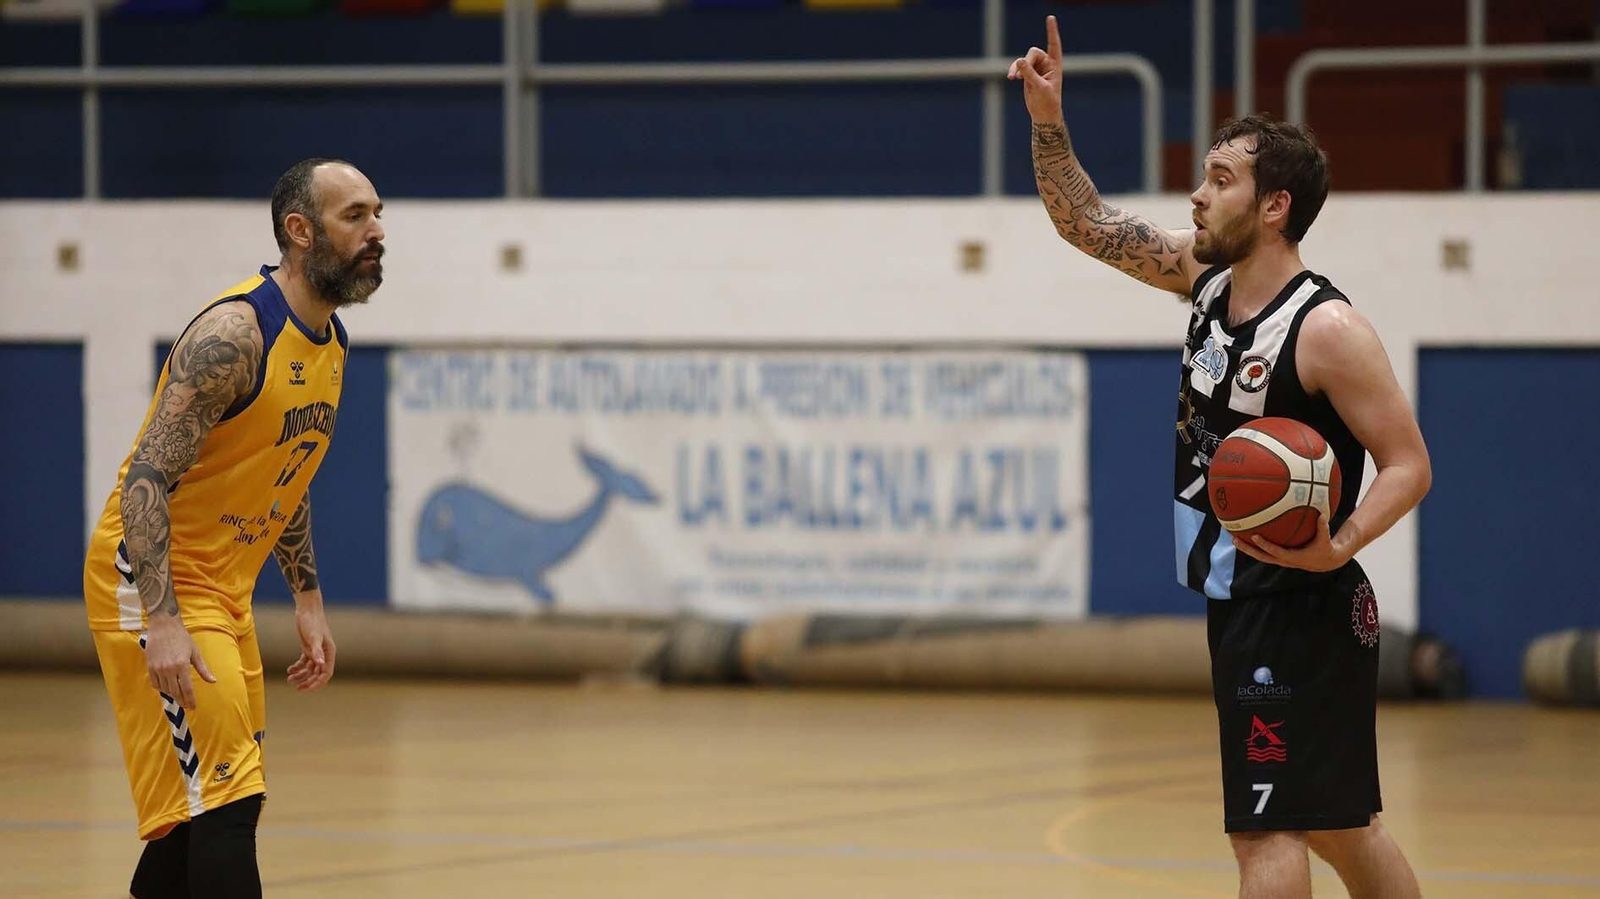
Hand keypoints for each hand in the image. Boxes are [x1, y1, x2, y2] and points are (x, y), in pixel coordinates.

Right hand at [144, 614, 215, 708]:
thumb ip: (203, 669)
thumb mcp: (195, 653)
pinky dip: (161, 688)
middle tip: (186, 705)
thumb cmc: (182, 638)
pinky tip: (167, 688)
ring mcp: (158, 668)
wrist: (164, 627)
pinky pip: (155, 683)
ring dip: (172, 695)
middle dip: (181, 700)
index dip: (190, 700)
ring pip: (165, 689)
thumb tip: (213, 681)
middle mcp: (169, 669)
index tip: (193, 707)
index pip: (186, 689)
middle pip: (175, 691)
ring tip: (178, 697)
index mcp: (182, 666)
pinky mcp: (150, 666)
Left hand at [288, 598, 335, 690]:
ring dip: (300, 676)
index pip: (326, 673)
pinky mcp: (308, 648)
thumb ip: (317, 651)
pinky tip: (289, 670)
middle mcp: (323, 654)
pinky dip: (297, 667)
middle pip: (317, 674)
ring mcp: (315, 652)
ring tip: (289, 679)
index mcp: (329, 653)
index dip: (318, 682)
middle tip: (297, 688)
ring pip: (309, 669)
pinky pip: (303, 663)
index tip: (308, 688)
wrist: (307, 609)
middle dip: (308, 681)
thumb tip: (320, 664)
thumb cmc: (313, 622)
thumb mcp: (314, 637)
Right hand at [1007, 15, 1064, 123]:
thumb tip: (1019, 60)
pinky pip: (1018, 67)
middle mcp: (1046, 64)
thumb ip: (1029, 74)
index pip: (1054, 44)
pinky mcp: (1028, 74)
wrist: (1043, 114)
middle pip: (1033, 53)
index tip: (1050, 17)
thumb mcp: (1039, 87)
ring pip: (1023, 60)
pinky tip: (1011, 77)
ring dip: (1016, 68)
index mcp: (1055, 65)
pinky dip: (1014, 71)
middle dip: (1025, 62)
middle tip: (1018, 75)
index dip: (1051, 31)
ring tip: (1012, 78)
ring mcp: (1036, 68)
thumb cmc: (1048, 101)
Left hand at [1232, 516, 1351, 572]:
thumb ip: (1323, 528)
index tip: (1254, 536)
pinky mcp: (1279, 557)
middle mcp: (1283, 560)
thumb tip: (1322, 514)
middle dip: (1247, 549)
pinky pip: (1264, 551)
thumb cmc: (1325, 549)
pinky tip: (1247, 535)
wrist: (1325, 562)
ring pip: (1260, 555)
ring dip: (1247, 548)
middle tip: (1234, 539)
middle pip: (1261, 556)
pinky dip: (1255, 546)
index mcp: (1292, 558)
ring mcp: (1280, 559)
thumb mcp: (1325, 541)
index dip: (1265, 545)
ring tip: (1233, 538)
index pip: (1275, 551)